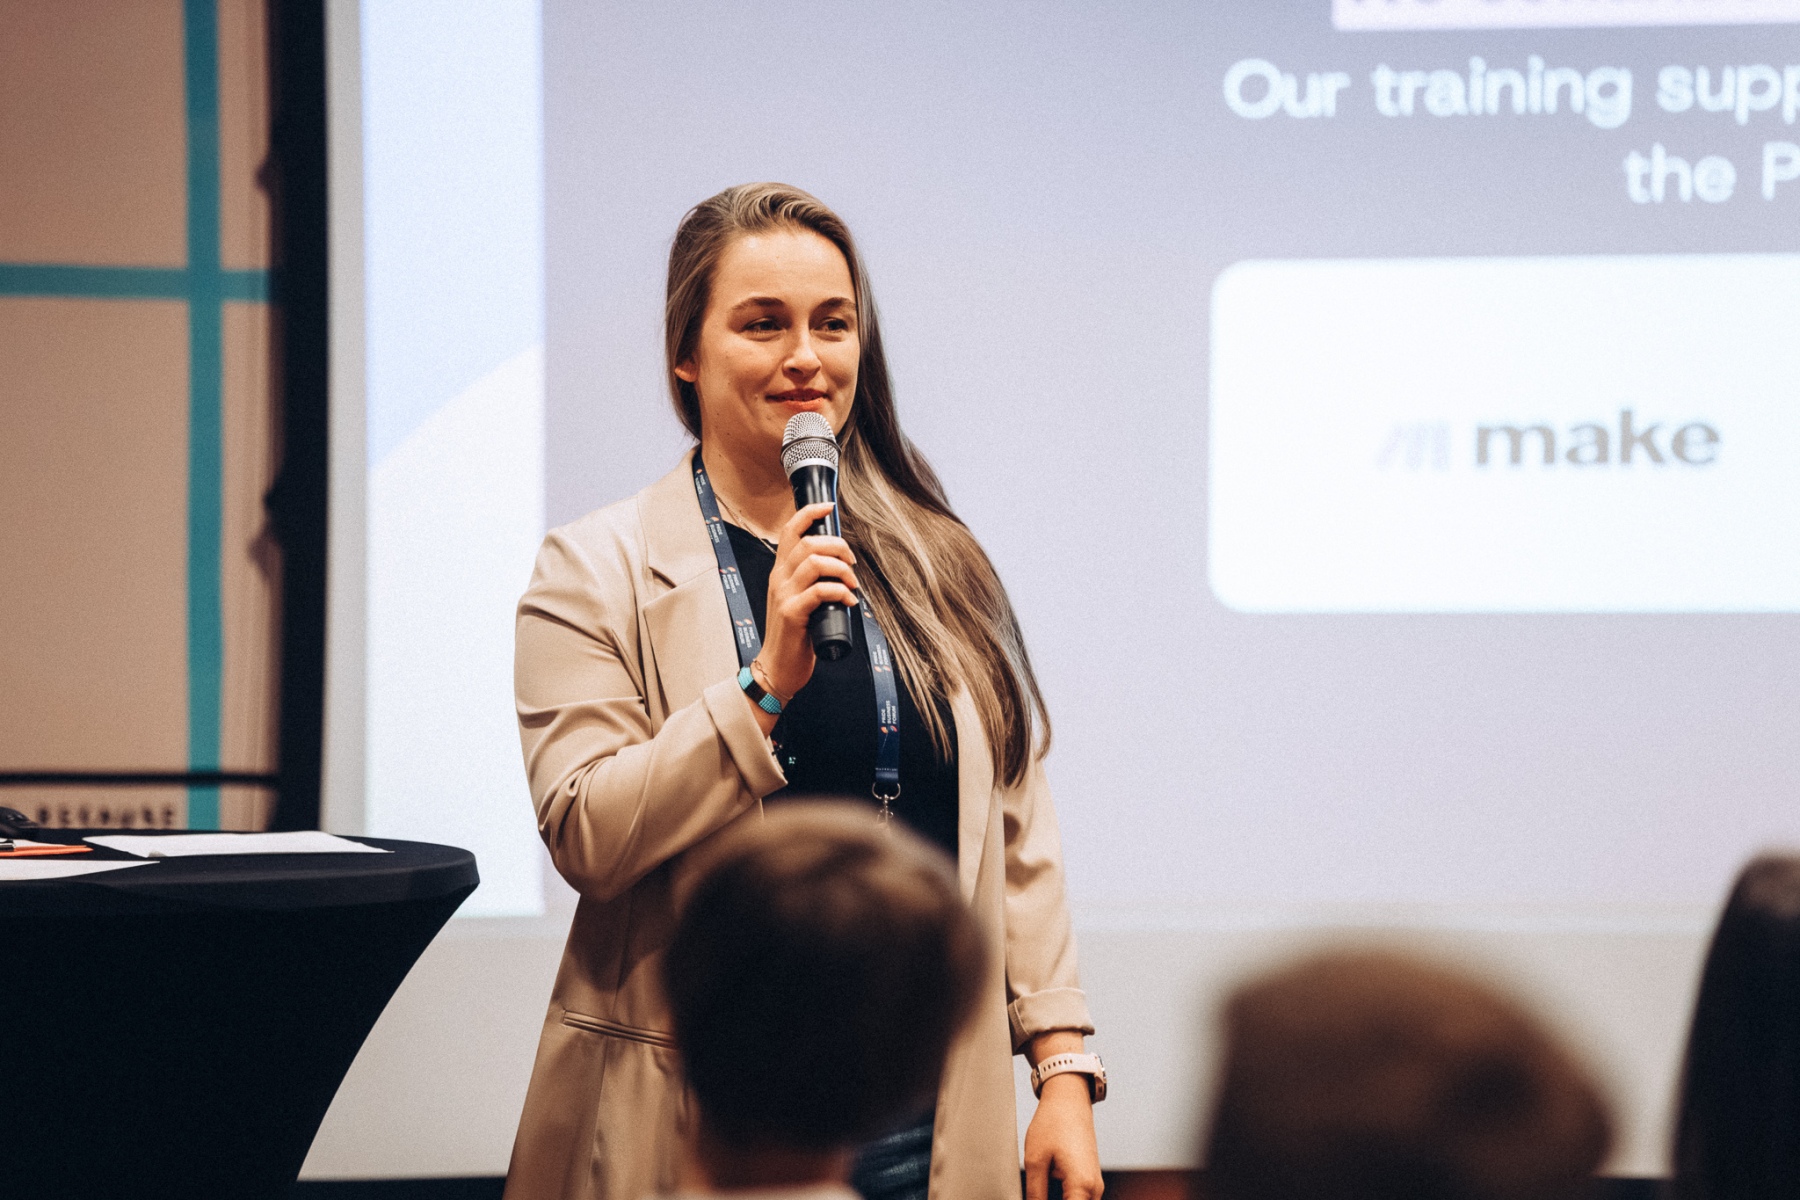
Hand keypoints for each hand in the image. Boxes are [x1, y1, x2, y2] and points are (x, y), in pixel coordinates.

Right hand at [752, 501, 858, 707]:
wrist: (778, 668)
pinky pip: (819, 591)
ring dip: (841, 568)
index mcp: (781, 572)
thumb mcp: (800, 601)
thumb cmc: (794, 636)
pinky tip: (849, 600)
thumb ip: (812, 582)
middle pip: (808, 543)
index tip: (829, 507)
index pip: (790, 530)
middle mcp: (779, 579)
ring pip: (814, 562)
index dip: (810, 513)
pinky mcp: (792, 614)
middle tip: (851, 563)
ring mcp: (784, 596)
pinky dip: (840, 591)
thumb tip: (842, 567)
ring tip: (852, 583)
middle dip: (837, 546)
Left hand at [1024, 1073, 1102, 1199]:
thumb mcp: (1035, 1161)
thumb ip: (1035, 1195)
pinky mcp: (1089, 1181)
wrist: (1069, 1099)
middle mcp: (1094, 1190)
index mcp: (1082, 1187)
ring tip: (1037, 1195)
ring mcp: (1094, 1186)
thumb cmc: (1053, 1123)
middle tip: (1034, 1197)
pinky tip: (1044, 1195)